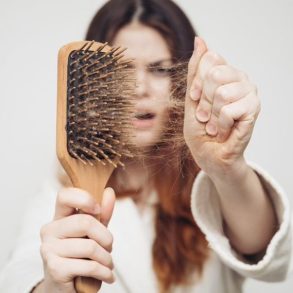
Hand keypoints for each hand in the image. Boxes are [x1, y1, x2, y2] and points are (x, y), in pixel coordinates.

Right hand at [38, 187, 114, 292]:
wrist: (66, 288)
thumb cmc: (81, 256)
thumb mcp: (94, 232)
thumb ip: (102, 213)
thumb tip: (109, 191)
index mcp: (59, 217)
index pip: (65, 195)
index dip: (85, 199)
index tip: (98, 210)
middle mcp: (50, 230)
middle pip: (85, 222)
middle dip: (106, 237)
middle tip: (108, 247)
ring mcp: (49, 249)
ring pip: (90, 246)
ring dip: (107, 258)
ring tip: (107, 264)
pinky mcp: (54, 268)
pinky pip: (89, 266)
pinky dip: (105, 272)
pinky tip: (107, 276)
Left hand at [184, 37, 259, 178]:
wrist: (209, 155)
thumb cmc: (200, 129)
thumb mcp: (191, 99)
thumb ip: (196, 72)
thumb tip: (200, 40)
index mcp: (224, 73)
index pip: (209, 60)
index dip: (197, 83)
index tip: (196, 99)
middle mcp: (239, 78)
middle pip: (214, 74)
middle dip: (203, 102)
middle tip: (206, 116)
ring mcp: (249, 92)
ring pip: (222, 92)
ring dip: (212, 116)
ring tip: (215, 125)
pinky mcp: (254, 108)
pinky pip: (229, 109)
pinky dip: (220, 124)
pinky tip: (224, 130)